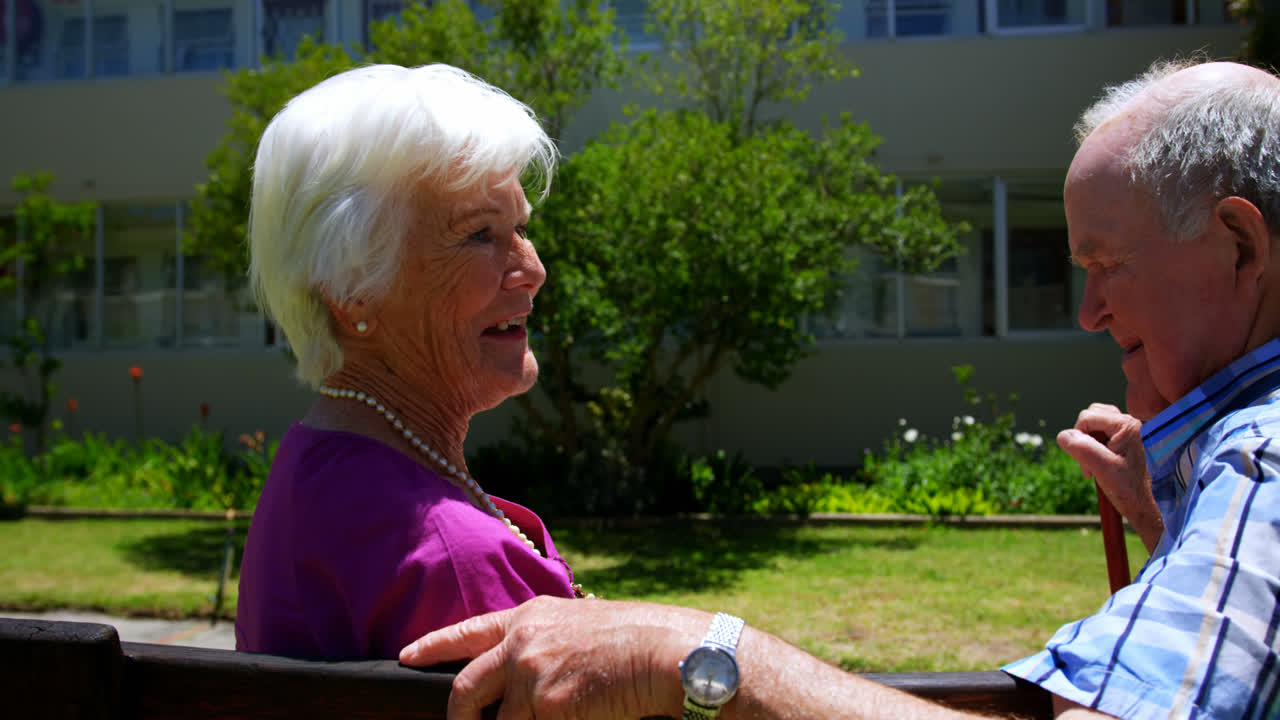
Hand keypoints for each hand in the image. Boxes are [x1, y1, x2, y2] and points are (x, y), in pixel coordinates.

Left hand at [399, 596, 708, 719]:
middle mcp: (521, 643)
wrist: (664, 652)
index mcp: (531, 617)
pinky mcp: (545, 707)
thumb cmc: (636, 641)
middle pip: (465, 689)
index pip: (468, 631)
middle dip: (460, 719)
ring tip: (550, 719)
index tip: (406, 656)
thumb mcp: (580, 627)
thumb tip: (523, 672)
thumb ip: (546, 643)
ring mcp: (530, 676)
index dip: (433, 645)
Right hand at [1056, 403, 1162, 551]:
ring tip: (1097, 464)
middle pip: (1094, 416)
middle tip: (1090, 462)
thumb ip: (1083, 449)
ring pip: (1101, 424)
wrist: (1157, 509)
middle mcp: (1134, 424)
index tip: (1085, 463)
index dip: (1077, 437)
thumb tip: (1064, 435)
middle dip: (1085, 437)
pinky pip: (1110, 434)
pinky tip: (1105, 465)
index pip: (1087, 417)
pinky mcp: (1135, 442)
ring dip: (1092, 441)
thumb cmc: (1134, 492)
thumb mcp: (1104, 470)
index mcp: (1128, 426)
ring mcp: (1135, 433)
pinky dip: (1101, 446)